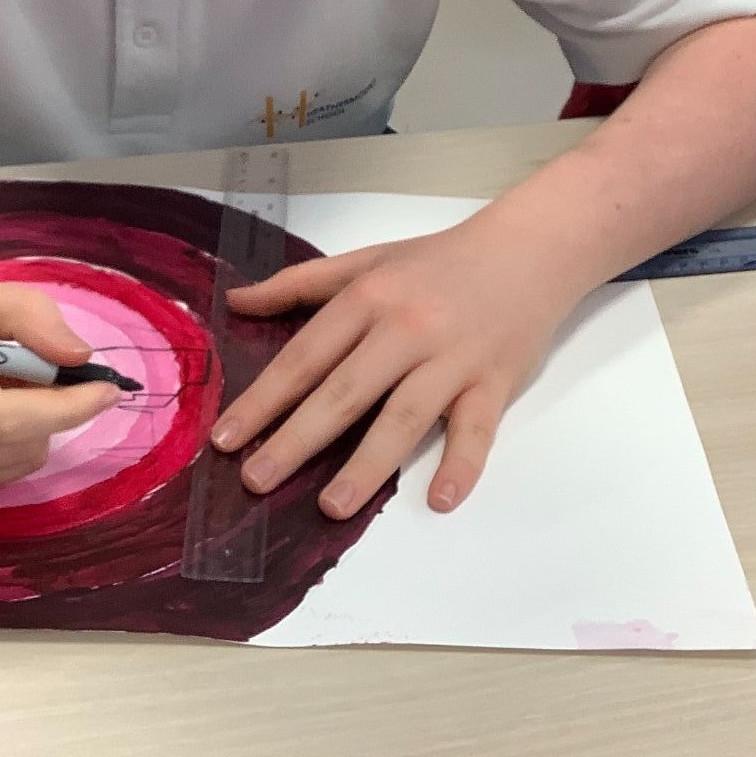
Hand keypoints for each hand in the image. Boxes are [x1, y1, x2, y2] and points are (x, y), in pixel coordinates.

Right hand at [0, 278, 122, 500]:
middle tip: (28, 362)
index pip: (6, 420)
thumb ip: (24, 314)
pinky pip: (0, 472)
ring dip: (31, 424)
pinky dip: (10, 441)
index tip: (108, 385)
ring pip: (18, 463)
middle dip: (47, 406)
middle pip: (19, 446)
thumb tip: (80, 358)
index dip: (67, 406)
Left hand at [209, 212, 577, 518]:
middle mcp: (405, 329)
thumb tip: (235, 301)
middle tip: (256, 481)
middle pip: (344, 393)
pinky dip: (461, 465)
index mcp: (368, 298)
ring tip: (330, 507)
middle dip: (296, 440)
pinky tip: (440, 500)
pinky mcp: (494, 382)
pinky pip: (476, 431)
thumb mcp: (366, 259)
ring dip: (366, 466)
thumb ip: (299, 283)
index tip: (226, 439)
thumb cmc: (440, 260)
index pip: (305, 357)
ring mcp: (452, 359)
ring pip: (403, 418)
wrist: (529, 249)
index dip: (264, 399)